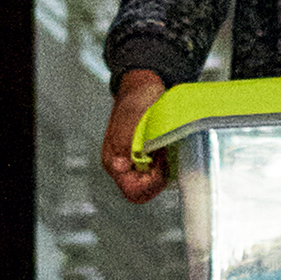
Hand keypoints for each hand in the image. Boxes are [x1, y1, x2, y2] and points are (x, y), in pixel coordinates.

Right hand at [101, 69, 174, 204]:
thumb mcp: (132, 118)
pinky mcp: (146, 160)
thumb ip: (124, 143)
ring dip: (162, 173)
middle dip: (157, 181)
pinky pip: (157, 175)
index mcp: (113, 159)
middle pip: (140, 192)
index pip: (132, 190)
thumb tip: (119, 165)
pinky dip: (166, 167)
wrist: (143, 87)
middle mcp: (122, 165)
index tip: (160, 163)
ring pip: (150, 185)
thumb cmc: (137, 99)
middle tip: (164, 160)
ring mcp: (134, 163)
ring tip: (165, 151)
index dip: (150, 182)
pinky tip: (167, 150)